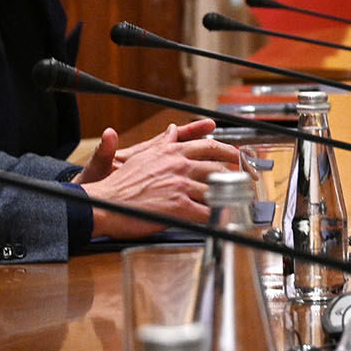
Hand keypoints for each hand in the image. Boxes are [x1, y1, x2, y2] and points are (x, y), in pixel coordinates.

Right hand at [78, 118, 244, 237]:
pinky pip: (206, 212)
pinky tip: (225, 220)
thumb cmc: (121, 183)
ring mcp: (180, 185)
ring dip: (229, 197)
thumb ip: (163, 144)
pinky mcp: (179, 206)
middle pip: (218, 167)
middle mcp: (179, 165)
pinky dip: (219, 217)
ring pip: (215, 188)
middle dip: (235, 176)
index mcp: (172, 152)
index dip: (229, 152)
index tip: (240, 157)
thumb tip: (173, 130)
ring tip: (238, 203)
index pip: (208, 146)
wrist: (105, 202)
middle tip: (245, 184)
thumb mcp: (142, 156)